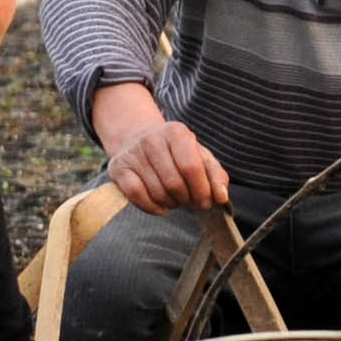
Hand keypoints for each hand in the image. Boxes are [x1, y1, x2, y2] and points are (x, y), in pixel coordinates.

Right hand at [94, 81, 227, 211]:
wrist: (141, 141)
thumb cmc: (178, 154)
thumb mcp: (201, 158)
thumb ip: (216, 176)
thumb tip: (222, 198)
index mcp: (176, 132)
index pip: (191, 167)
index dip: (201, 190)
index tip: (206, 202)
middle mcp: (152, 139)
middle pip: (174, 183)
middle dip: (186, 199)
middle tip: (189, 201)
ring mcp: (133, 153)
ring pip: (157, 192)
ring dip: (171, 204)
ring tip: (175, 199)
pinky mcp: (118, 168)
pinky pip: (136, 196)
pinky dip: (152, 207)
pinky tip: (161, 207)